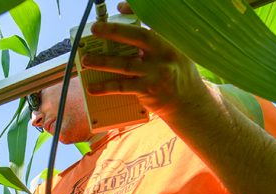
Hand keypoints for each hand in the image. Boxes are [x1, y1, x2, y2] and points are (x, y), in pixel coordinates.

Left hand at [80, 2, 209, 117]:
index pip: (151, 23)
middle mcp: (164, 56)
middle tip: (96, 29)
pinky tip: (92, 87)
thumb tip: (123, 12)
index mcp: (169, 43)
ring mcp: (156, 74)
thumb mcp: (172, 51)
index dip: (135, 13)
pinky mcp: (148, 91)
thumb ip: (152, 36)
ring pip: (125, 65)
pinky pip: (122, 87)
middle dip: (115, 32)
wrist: (189, 103)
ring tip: (86, 60)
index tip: (120, 7)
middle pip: (138, 38)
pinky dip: (106, 87)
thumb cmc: (176, 73)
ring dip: (103, 62)